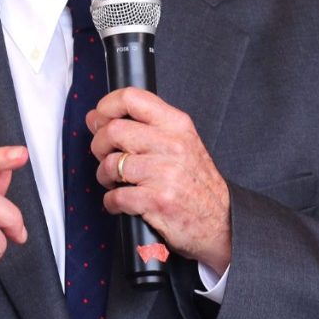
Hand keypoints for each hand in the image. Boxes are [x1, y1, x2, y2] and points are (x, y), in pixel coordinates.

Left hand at [87, 88, 230, 271]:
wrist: (221, 221)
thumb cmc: (196, 182)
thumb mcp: (182, 142)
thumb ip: (144, 126)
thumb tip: (97, 116)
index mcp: (177, 124)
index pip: (132, 98)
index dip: (106, 106)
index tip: (99, 118)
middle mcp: (172, 144)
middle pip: (114, 130)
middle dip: (99, 145)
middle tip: (105, 156)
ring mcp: (165, 173)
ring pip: (111, 164)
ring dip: (104, 176)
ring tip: (115, 182)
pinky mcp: (158, 200)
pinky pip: (116, 196)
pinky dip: (111, 202)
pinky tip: (121, 202)